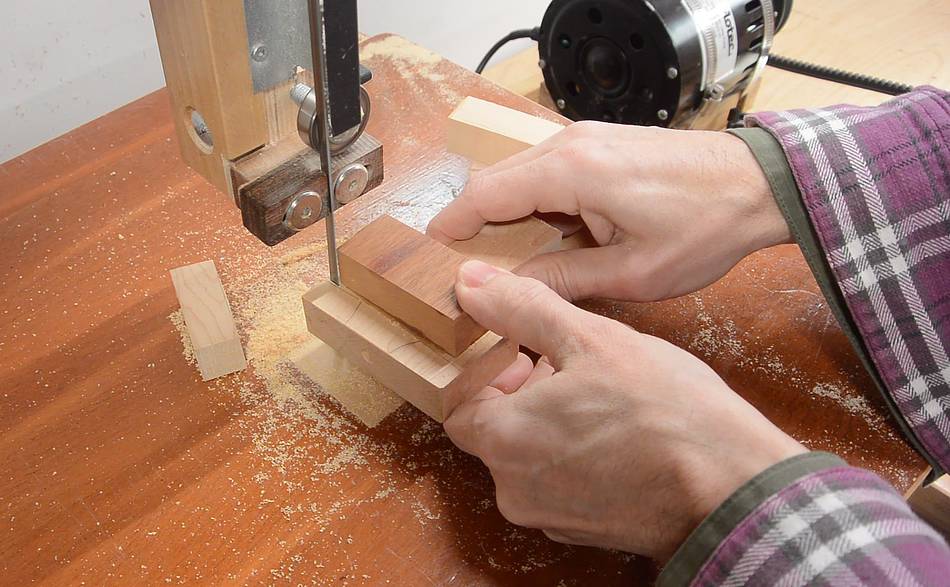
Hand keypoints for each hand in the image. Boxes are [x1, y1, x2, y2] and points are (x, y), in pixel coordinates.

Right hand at [428, 122, 790, 301]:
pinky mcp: (602, 144)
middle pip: (497, 180)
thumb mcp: (630, 271)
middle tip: (465, 263)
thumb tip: (511, 287)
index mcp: (572, 172)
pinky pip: (549, 169)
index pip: (487, 193)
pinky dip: (535, 199)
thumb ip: (562, 278)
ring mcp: (588, 138)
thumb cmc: (704, 227)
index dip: (453, 223)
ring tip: (504, 255)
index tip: (432, 250)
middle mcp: (572, 144)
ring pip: (522, 173)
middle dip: (476, 221)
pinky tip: (545, 233)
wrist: (758, 185)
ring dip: (507, 211)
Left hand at [445, 260, 804, 558]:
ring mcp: (549, 516)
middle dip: (521, 393)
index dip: (484, 373)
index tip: (519, 352)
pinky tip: (615, 430)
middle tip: (562, 365)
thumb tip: (472, 283)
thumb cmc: (664, 412)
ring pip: (528, 458)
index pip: (458, 404)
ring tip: (596, 393)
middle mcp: (515, 488)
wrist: (731, 485)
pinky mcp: (584, 530)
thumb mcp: (590, 339)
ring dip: (548, 422)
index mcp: (503, 440)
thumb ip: (522, 308)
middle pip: (493, 432)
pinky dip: (573, 454)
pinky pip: (560, 484)